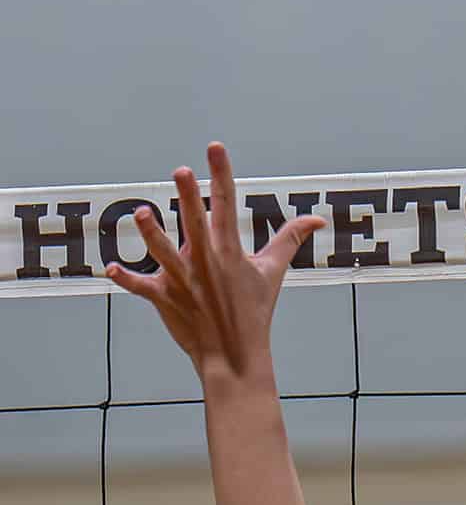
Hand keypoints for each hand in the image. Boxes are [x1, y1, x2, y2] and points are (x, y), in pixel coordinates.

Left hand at [104, 143, 323, 380]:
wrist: (235, 357)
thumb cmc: (253, 312)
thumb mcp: (272, 273)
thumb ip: (289, 240)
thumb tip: (315, 220)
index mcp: (229, 251)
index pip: (226, 204)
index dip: (221, 174)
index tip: (214, 148)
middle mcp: (205, 262)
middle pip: (196, 224)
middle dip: (189, 198)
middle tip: (181, 172)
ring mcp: (184, 281)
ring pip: (164, 253)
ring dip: (152, 234)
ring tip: (141, 213)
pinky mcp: (166, 298)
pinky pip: (142, 287)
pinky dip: (127, 280)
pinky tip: (110, 268)